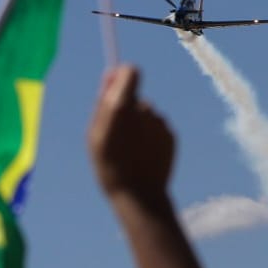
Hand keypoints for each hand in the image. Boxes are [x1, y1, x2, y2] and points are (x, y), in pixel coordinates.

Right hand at [88, 65, 174, 201]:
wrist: (138, 195)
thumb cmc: (108, 164)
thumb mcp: (95, 133)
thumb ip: (102, 101)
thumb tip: (111, 73)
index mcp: (122, 107)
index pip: (131, 72)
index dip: (123, 76)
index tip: (116, 87)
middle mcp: (145, 110)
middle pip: (136, 96)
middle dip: (127, 107)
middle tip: (117, 133)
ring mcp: (161, 123)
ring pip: (147, 113)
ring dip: (139, 124)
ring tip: (130, 149)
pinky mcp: (172, 135)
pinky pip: (158, 127)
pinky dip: (151, 136)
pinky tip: (143, 154)